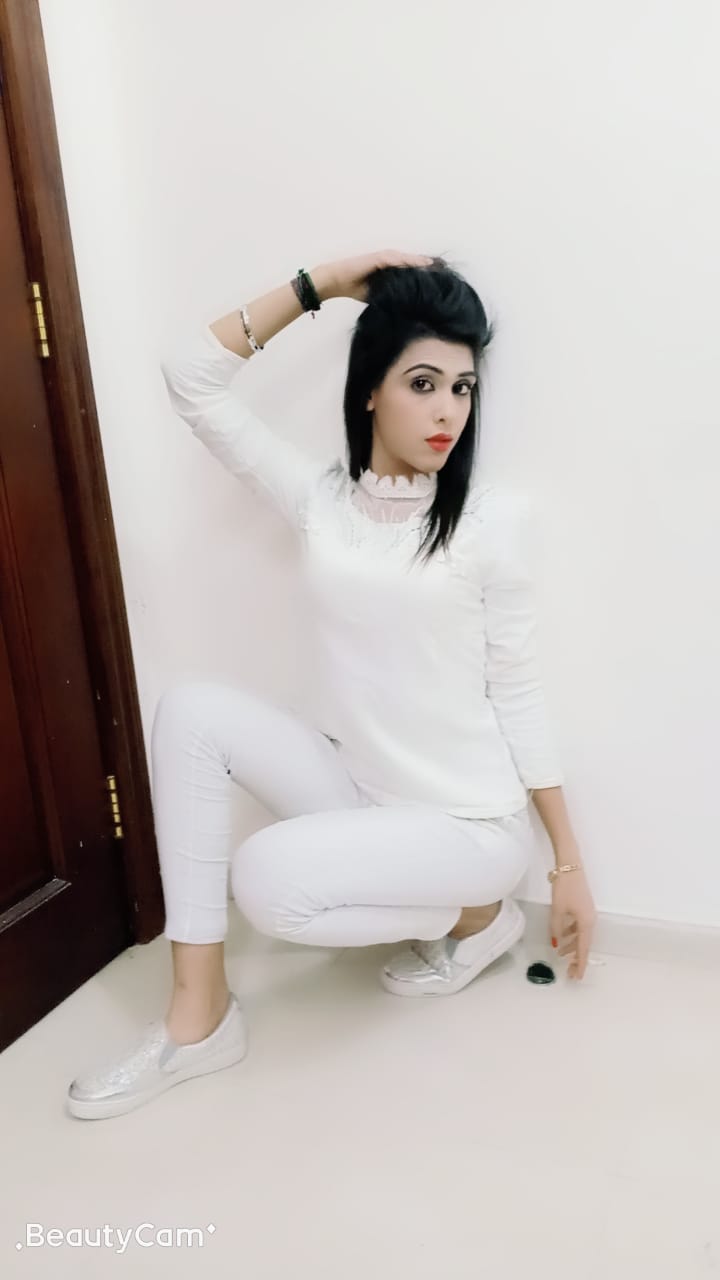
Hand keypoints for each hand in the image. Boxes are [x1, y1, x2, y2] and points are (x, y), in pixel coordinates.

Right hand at [314, 249, 433, 303]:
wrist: (335, 281)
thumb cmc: (354, 288)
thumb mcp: (377, 293)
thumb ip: (391, 294)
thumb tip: (405, 305)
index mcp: (388, 269)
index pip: (409, 269)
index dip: (423, 274)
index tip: (438, 280)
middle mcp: (387, 260)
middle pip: (410, 261)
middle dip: (425, 266)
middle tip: (442, 271)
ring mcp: (382, 257)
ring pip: (405, 258)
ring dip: (419, 261)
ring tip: (434, 267)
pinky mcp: (376, 257)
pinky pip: (394, 258)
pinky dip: (406, 261)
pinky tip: (417, 264)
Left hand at [549, 863, 596, 981]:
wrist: (570, 866)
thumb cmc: (564, 888)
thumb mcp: (557, 910)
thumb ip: (556, 928)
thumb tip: (556, 944)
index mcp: (586, 923)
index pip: (583, 949)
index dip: (580, 964)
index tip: (577, 977)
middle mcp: (590, 920)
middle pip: (584, 943)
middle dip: (576, 957)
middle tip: (569, 970)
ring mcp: (588, 913)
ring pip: (581, 934)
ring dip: (572, 944)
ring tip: (561, 954)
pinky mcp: (583, 907)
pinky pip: (579, 926)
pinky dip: (571, 933)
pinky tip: (562, 936)